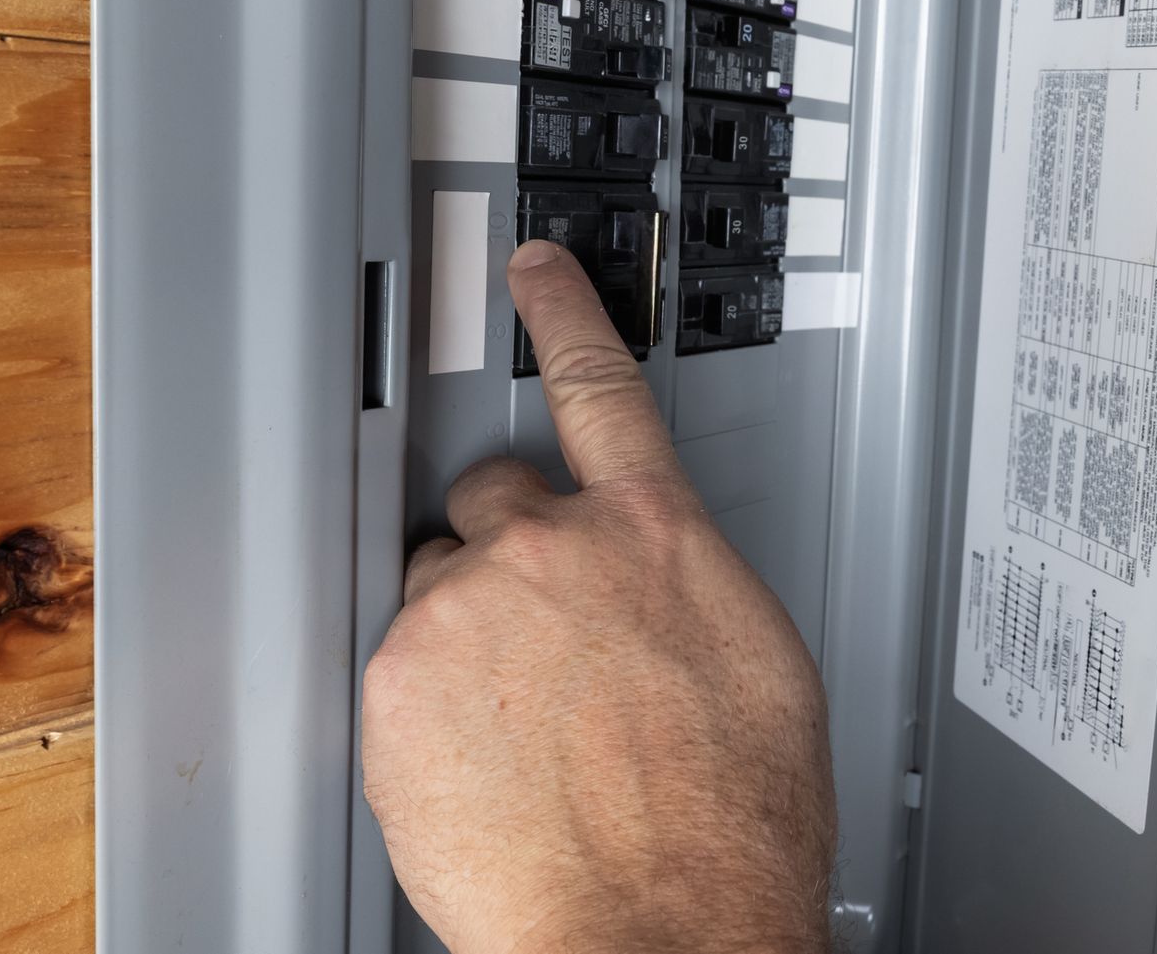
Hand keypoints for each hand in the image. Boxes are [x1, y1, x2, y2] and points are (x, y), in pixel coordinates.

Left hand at [362, 241, 836, 953]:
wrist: (663, 926)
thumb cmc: (730, 825)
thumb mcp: (759, 669)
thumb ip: (691, 587)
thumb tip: (666, 585)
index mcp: (658, 539)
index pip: (602, 388)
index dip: (564, 316)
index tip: (531, 269)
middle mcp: (557, 552)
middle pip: (495, 497)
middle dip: (509, 548)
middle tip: (537, 632)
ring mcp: (469, 613)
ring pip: (438, 589)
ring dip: (466, 632)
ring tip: (515, 725)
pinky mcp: (398, 685)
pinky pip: (397, 668)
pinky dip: (427, 707)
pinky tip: (483, 766)